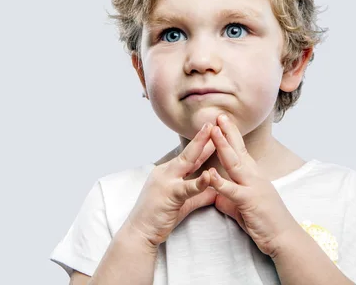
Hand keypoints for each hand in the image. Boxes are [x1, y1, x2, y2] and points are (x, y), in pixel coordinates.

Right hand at [126, 123, 217, 248]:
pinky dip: (199, 181)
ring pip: (187, 162)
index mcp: (168, 172)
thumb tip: (215, 190)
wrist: (139, 232)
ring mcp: (166, 181)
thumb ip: (199, 195)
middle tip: (215, 123)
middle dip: (203, 137)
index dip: (202, 144)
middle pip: (189, 152)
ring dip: (201, 148)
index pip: (189, 156)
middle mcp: (165, 172)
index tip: (214, 132)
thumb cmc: (160, 217)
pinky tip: (209, 175)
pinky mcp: (169, 194)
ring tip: (214, 136)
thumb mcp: (183, 202)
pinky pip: (187, 187)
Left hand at [207, 114, 300, 256]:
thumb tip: (216, 196)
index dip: (231, 136)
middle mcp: (255, 177)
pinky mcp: (250, 201)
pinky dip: (221, 182)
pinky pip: (233, 190)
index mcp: (254, 176)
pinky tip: (211, 173)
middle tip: (219, 115)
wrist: (285, 237)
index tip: (223, 121)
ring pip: (235, 163)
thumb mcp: (244, 208)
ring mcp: (253, 187)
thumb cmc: (266, 223)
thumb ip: (229, 199)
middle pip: (239, 150)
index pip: (241, 151)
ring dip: (224, 146)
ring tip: (214, 131)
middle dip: (228, 132)